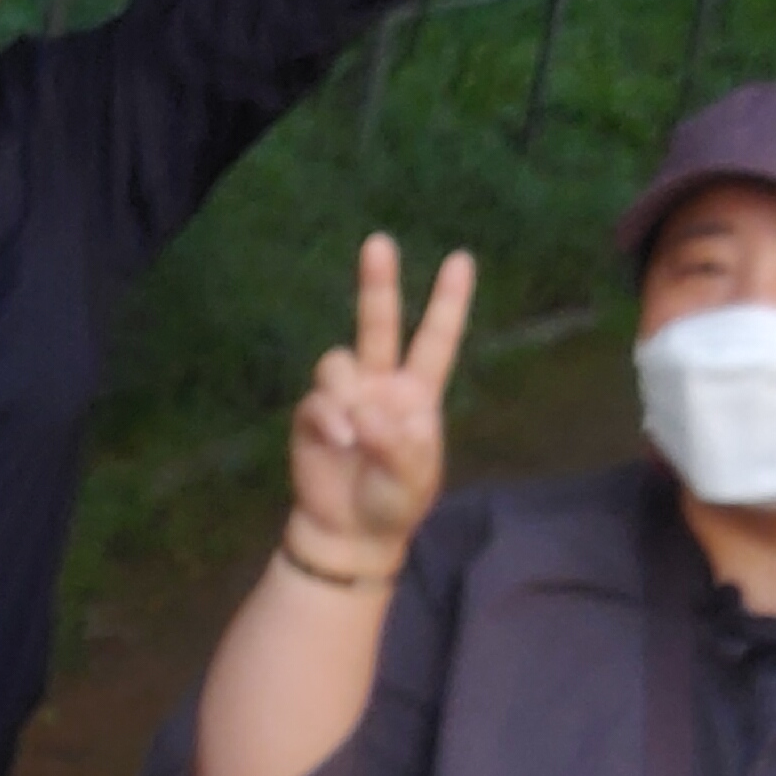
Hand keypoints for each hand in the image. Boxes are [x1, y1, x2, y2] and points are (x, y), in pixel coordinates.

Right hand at [280, 234, 471, 584]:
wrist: (348, 533)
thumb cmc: (393, 504)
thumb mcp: (415, 478)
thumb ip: (399, 445)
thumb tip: (364, 413)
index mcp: (417, 395)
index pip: (435, 340)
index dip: (448, 301)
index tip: (461, 259)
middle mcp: (379, 385)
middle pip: (377, 324)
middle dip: (377, 283)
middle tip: (379, 242)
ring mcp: (344, 397)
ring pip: (337, 362)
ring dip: (346, 396)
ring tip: (354, 439)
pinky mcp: (313, 415)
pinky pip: (317, 401)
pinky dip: (328, 421)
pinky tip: (338, 444)